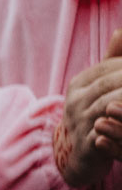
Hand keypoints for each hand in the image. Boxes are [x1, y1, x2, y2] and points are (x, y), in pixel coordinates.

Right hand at [57, 28, 121, 186]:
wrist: (72, 157)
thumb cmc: (91, 117)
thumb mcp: (96, 89)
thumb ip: (111, 61)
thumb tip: (120, 32)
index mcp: (79, 85)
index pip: (110, 67)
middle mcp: (76, 101)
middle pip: (110, 83)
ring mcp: (81, 122)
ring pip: (110, 105)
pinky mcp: (89, 143)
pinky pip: (110, 130)